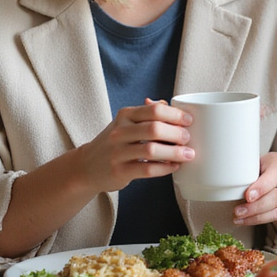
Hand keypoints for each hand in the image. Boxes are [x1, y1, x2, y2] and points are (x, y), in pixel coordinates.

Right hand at [76, 98, 194, 191]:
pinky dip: (164, 168)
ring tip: (188, 154)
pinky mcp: (119, 171)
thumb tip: (170, 104)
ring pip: (152, 150)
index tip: (189, 121)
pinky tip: (174, 166)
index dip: (176, 115)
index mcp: (125, 115)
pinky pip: (147, 169)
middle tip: (189, 139)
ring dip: (175, 152)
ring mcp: (117, 152)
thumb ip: (147, 113)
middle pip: (155, 129)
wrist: (87, 166)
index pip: (155, 110)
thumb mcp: (127, 123)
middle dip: (177, 134)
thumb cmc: (115, 142)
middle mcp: (119, 131)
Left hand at [233, 152, 276, 248]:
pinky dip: (257, 220)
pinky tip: (245, 220)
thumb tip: (226, 178)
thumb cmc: (267, 169)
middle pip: (273, 196)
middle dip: (254, 206)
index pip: (272, 176)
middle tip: (237, 211)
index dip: (260, 187)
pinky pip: (275, 217)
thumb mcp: (259, 163)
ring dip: (254, 215)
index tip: (247, 196)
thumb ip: (248, 169)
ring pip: (274, 208)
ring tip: (238, 217)